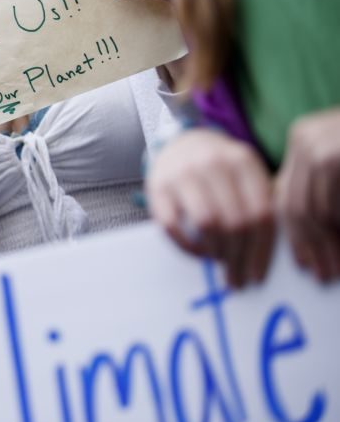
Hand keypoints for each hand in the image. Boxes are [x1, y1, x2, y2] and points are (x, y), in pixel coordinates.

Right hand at [147, 128, 274, 286]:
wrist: (180, 142)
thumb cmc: (220, 168)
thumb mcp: (246, 173)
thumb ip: (260, 202)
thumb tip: (264, 255)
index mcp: (243, 160)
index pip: (261, 213)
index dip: (261, 250)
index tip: (257, 275)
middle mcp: (213, 163)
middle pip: (235, 222)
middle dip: (238, 258)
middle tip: (237, 279)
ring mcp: (182, 173)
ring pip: (207, 224)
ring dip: (215, 252)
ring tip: (219, 261)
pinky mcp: (157, 186)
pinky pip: (173, 225)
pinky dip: (186, 246)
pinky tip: (198, 251)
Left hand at [276, 108, 339, 281]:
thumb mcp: (339, 162)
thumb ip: (319, 186)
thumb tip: (300, 232)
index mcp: (303, 138)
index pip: (285, 195)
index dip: (294, 234)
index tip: (303, 263)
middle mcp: (309, 139)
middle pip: (299, 206)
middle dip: (312, 246)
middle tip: (324, 275)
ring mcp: (329, 146)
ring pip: (321, 210)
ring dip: (332, 242)